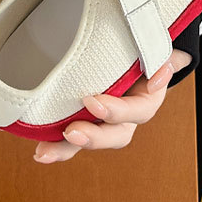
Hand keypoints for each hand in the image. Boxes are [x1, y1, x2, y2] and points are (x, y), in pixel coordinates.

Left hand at [32, 49, 191, 162]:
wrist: (129, 52)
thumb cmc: (141, 50)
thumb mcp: (156, 49)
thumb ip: (163, 56)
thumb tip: (162, 71)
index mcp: (146, 100)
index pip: (137, 111)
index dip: (117, 111)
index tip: (92, 103)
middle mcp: (126, 118)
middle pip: (114, 136)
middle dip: (92, 137)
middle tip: (71, 132)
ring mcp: (103, 122)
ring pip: (89, 141)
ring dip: (67, 149)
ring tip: (45, 152)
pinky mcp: (83, 121)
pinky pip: (70, 137)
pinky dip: (54, 145)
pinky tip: (39, 151)